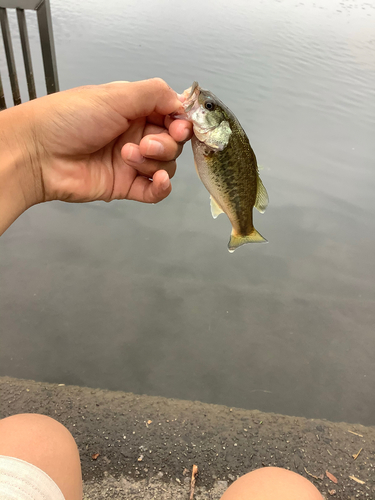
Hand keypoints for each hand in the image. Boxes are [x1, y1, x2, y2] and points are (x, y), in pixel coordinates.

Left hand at [26, 78, 191, 203]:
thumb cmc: (70, 118)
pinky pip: (155, 191)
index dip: (181, 123)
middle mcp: (136, 135)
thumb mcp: (115, 95)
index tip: (179, 127)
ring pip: (166, 165)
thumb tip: (183, 102)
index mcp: (134, 110)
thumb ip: (154, 94)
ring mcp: (132, 162)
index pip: (172, 116)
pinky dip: (162, 187)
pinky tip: (158, 181)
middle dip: (165, 144)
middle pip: (173, 143)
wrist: (39, 154)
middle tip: (144, 144)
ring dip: (154, 162)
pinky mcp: (126, 186)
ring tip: (127, 156)